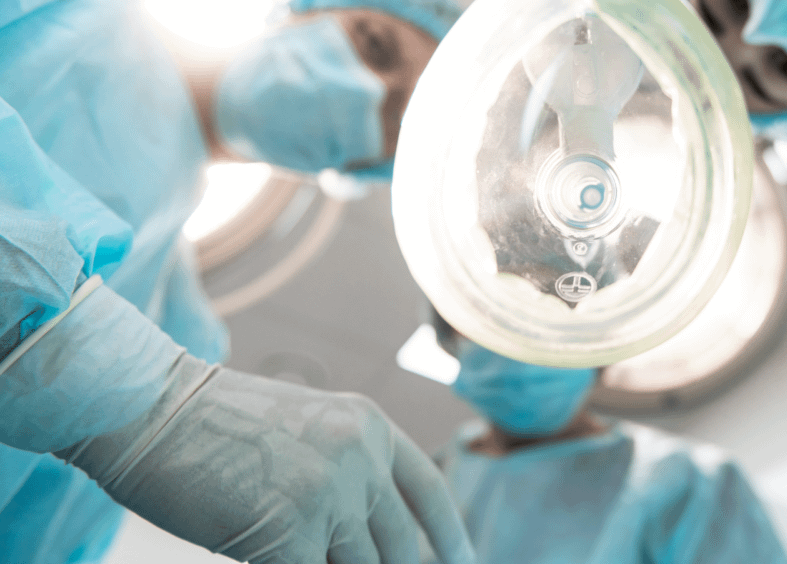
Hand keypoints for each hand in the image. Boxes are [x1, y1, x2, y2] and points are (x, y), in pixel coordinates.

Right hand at [61, 346, 473, 563]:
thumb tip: (365, 537)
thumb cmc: (213, 427)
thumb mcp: (304, 431)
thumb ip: (346, 471)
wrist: (150, 410)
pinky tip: (280, 562)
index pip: (428, 492)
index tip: (466, 563)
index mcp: (370, 427)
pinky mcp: (290, 535)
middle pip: (402, 546)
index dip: (450, 536)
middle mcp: (362, 459)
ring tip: (304, 551)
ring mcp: (330, 498)